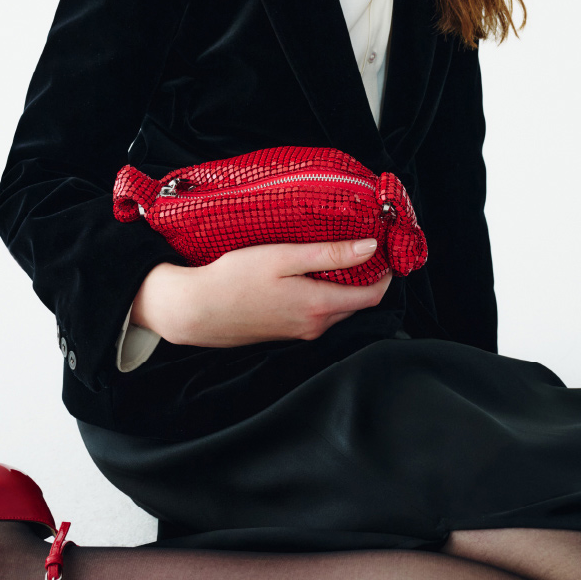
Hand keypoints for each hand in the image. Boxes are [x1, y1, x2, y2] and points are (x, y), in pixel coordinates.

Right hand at [131, 239, 390, 347]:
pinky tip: (308, 275)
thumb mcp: (283, 257)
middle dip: (366, 278)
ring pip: (336, 309)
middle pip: (356, 304)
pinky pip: (316, 314)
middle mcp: (314, 325)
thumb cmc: (234, 279)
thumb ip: (329, 253)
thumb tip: (370, 248)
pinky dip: (323, 294)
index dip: (385, 274)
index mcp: (319, 306)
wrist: (194, 311)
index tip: (386, 250)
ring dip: (344, 285)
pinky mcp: (284, 332)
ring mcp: (299, 332)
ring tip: (336, 256)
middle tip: (363, 247)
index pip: (372, 296)